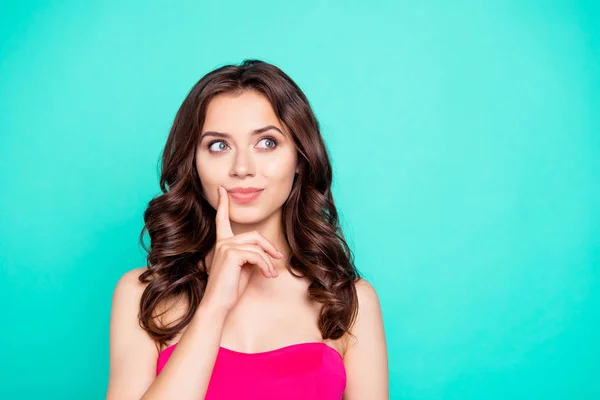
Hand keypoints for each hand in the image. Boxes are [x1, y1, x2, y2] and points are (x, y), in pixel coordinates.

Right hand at [201, 186, 282, 314]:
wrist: (218, 304)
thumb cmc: (230, 289)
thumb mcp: (243, 268)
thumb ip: (250, 255)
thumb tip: (265, 253)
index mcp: (222, 243)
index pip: (222, 220)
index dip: (223, 204)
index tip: (222, 190)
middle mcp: (222, 243)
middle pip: (254, 235)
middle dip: (269, 247)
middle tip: (278, 257)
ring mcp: (226, 247)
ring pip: (257, 247)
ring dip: (268, 262)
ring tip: (270, 274)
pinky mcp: (231, 254)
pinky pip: (257, 255)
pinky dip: (266, 266)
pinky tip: (268, 276)